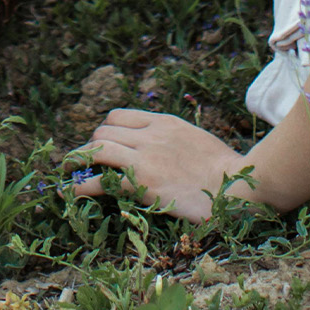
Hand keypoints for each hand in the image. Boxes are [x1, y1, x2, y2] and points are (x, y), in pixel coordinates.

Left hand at [69, 110, 249, 224]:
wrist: (239, 186)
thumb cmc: (227, 170)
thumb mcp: (196, 139)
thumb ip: (173, 139)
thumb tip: (161, 151)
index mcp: (164, 123)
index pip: (119, 116)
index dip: (106, 131)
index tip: (103, 145)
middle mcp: (149, 135)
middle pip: (103, 131)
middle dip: (92, 146)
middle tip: (86, 164)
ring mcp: (144, 158)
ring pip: (96, 148)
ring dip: (79, 161)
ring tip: (69, 173)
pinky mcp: (141, 183)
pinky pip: (99, 180)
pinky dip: (79, 186)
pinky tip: (70, 193)